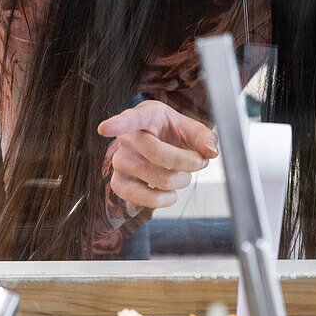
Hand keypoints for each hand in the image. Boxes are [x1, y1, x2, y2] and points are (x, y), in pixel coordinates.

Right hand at [97, 99, 218, 210]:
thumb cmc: (174, 134)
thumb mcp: (192, 129)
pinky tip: (170, 194)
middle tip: (200, 163)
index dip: (117, 124)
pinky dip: (160, 199)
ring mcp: (120, 160)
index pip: (130, 119)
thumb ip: (204, 137)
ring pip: (152, 176)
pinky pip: (137, 196)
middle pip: (156, 153)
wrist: (163, 148)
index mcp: (146, 115)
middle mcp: (128, 137)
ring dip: (178, 180)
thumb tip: (211, 152)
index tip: (105, 128)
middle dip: (186, 161)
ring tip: (184, 176)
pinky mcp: (119, 182)